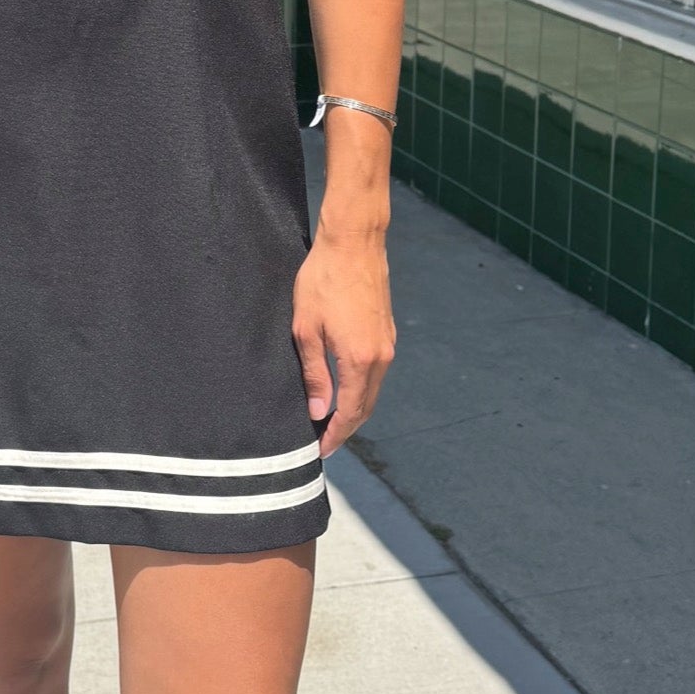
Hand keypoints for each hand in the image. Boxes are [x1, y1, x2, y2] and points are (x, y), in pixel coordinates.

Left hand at [291, 223, 394, 455]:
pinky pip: (377, 373)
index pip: (351, 412)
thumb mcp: (306, 330)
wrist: (353, 243)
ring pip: (373, 390)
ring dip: (355, 409)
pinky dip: (362, 389)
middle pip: (367, 407)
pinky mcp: (387, 332)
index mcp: (360, 359)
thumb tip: (319, 411)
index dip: (336, 435)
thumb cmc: (323, 280)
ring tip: (331, 420)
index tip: (321, 450)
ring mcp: (388, 344)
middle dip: (346, 428)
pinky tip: (345, 390)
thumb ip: (315, 374)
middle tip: (324, 442)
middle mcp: (381, 356)